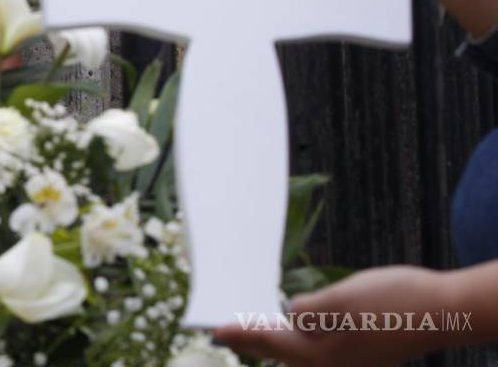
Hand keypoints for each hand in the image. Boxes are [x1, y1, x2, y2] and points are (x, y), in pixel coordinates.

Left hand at [213, 265, 456, 366]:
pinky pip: (318, 351)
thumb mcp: (342, 298)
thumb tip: (289, 314)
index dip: (240, 332)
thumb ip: (309, 310)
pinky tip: (296, 331)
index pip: (268, 340)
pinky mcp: (362, 356)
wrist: (444, 312)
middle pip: (280, 352)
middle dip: (252, 342)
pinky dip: (299, 342)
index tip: (214, 330)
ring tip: (253, 332)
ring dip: (274, 342)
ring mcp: (349, 363)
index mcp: (321, 352)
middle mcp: (331, 365)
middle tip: (225, 333)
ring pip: (299, 354)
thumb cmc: (394, 301)